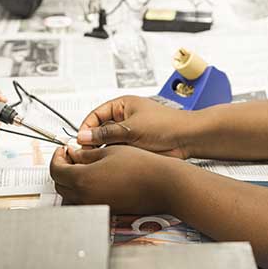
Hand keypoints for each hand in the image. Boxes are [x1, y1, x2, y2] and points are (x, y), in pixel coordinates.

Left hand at [50, 145, 178, 212]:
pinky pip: (84, 201)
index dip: (57, 157)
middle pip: (59, 184)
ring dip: (70, 181)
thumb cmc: (141, 166)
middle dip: (62, 168)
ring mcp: (95, 206)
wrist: (162, 184)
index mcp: (83, 180)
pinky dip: (83, 191)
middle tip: (71, 156)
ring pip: (70, 195)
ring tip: (83, 167)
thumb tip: (73, 155)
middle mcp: (86, 197)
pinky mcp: (106, 210)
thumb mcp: (109, 151)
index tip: (63, 150)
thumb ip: (85, 155)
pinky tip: (95, 178)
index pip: (56, 170)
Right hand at [75, 95, 189, 157]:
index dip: (86, 127)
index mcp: (122, 105)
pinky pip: (118, 152)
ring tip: (98, 159)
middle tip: (86, 153)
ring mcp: (130, 133)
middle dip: (93, 141)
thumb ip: (106, 134)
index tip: (80, 140)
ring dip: (104, 150)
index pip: (96, 115)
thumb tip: (84, 136)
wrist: (187, 139)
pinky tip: (111, 163)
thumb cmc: (166, 125)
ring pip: (108, 143)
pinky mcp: (135, 146)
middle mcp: (125, 118)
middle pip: (100, 130)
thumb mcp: (131, 128)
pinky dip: (114, 157)